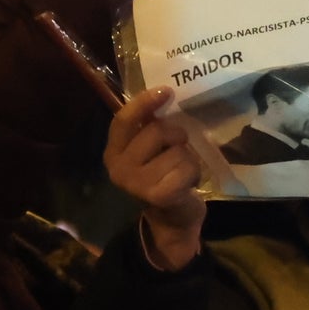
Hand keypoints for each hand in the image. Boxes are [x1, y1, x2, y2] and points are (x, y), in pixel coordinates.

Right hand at [105, 86, 206, 270]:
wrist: (172, 218)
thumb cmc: (163, 175)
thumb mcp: (151, 150)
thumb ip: (149, 125)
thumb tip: (162, 92)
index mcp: (114, 152)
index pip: (123, 120)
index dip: (144, 103)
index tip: (166, 90)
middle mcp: (119, 168)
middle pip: (157, 131)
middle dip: (176, 136)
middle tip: (177, 149)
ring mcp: (137, 184)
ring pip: (177, 150)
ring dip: (188, 159)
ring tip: (181, 171)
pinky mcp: (159, 195)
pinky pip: (187, 168)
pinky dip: (194, 173)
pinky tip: (187, 183)